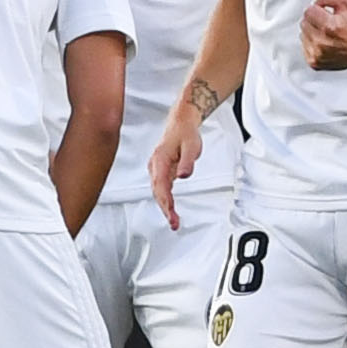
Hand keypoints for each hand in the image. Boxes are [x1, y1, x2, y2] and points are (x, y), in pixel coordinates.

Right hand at [148, 109, 203, 230]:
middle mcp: (155, 166)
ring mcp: (156, 169)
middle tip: (174, 224)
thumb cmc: (185, 133)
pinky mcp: (161, 171)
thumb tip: (184, 175)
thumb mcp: (191, 146)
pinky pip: (161, 188)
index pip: (161, 186)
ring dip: (165, 207)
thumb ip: (187, 162)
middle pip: (157, 192)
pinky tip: (170, 208)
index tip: (172, 215)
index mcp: (160, 160)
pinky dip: (165, 200)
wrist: (181, 123)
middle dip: (165, 210)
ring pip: (158, 192)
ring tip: (174, 221)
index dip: (166, 203)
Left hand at [300, 0, 346, 68]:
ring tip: (327, 33)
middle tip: (328, 22)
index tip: (326, 13)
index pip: (308, 11)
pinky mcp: (314, 62)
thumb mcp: (346, 2)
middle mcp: (322, 43)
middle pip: (304, 22)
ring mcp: (317, 54)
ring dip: (313, 31)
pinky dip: (312, 43)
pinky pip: (304, 47)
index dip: (318, 9)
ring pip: (303, 34)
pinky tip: (325, 42)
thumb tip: (314, 1)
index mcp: (330, 27)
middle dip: (315, 20)